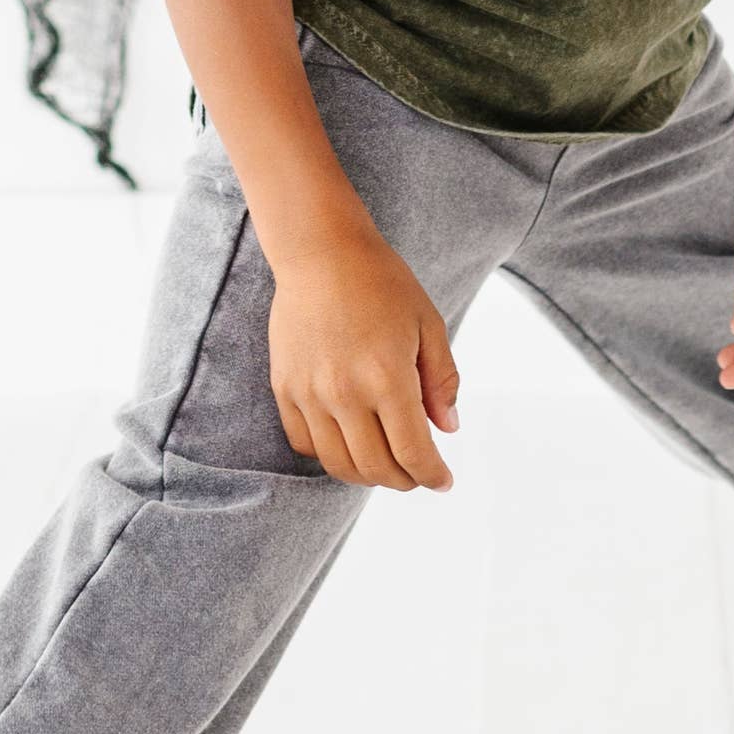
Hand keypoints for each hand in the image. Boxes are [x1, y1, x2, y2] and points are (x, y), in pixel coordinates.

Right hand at [266, 223, 460, 489]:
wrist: (320, 252)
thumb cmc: (381, 282)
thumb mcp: (428, 324)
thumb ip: (441, 380)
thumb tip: (448, 429)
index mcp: (388, 378)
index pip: (412, 453)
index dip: (432, 476)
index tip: (443, 481)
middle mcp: (345, 393)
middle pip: (376, 468)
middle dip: (404, 480)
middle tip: (418, 474)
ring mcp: (310, 393)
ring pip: (338, 464)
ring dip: (366, 475)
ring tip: (386, 463)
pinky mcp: (285, 387)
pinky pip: (305, 443)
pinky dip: (330, 454)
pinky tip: (350, 441)